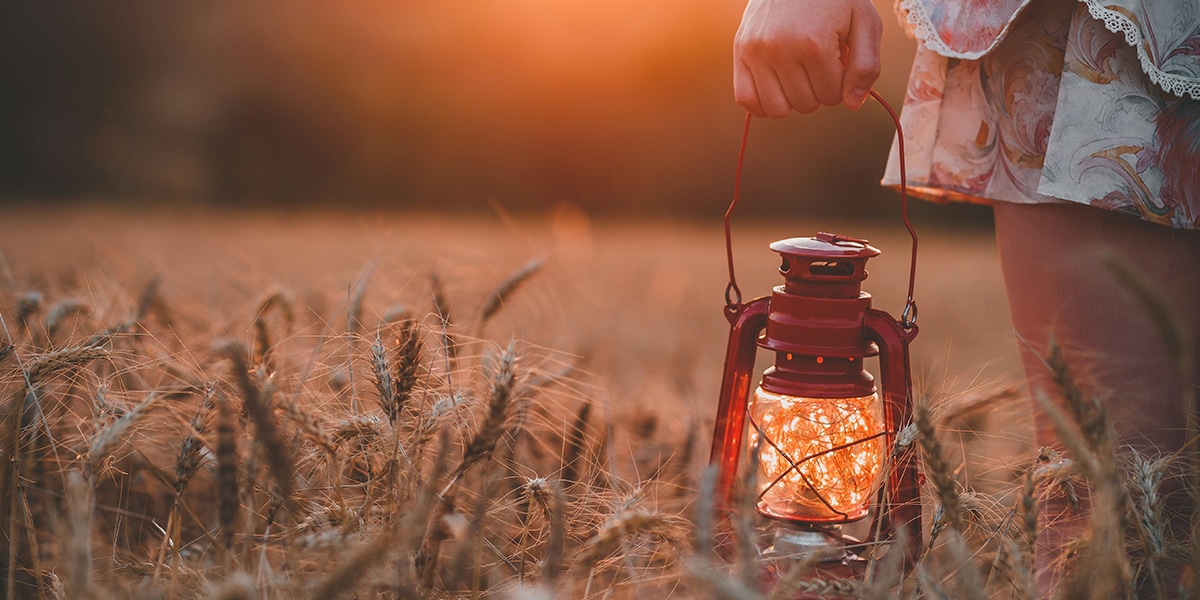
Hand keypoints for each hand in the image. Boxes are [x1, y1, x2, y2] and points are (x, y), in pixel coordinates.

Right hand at [733, 0, 882, 115]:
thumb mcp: (865, 22)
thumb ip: (866, 65)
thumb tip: (852, 104)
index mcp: (814, 43)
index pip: (833, 96)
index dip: (841, 83)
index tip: (838, 61)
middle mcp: (780, 49)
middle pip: (806, 105)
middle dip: (818, 90)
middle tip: (818, 64)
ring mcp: (756, 51)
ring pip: (777, 110)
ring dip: (792, 99)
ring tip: (799, 74)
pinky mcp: (740, 51)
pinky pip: (746, 99)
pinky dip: (763, 103)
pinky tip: (777, 88)